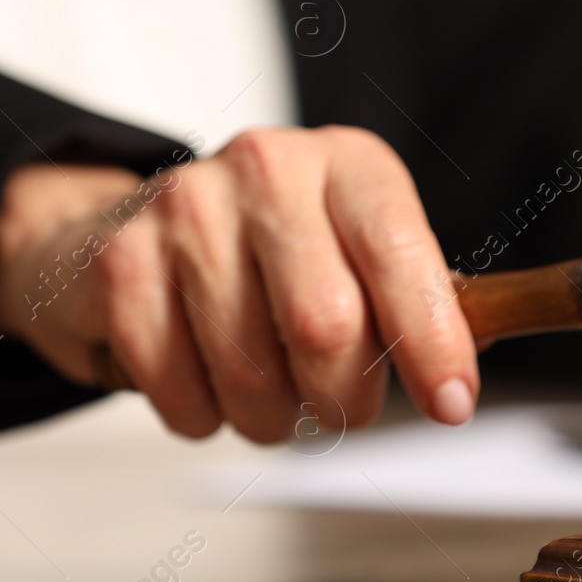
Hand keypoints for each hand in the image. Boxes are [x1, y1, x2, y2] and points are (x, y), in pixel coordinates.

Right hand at [0, 127, 479, 440]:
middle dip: (342, 397)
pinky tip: (206, 383)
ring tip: (270, 395)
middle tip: (339, 408)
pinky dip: (201, 416)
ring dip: (271, 417)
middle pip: (325, 325)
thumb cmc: (271, 254)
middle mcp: (268, 167)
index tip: (450, 404)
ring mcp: (187, 207)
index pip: (399, 254)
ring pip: (251, 371)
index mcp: (347, 164)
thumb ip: (419, 305)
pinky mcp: (122, 259)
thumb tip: (459, 384)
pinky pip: (178, 389)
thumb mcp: (359, 252)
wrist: (132, 230)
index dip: (431, 339)